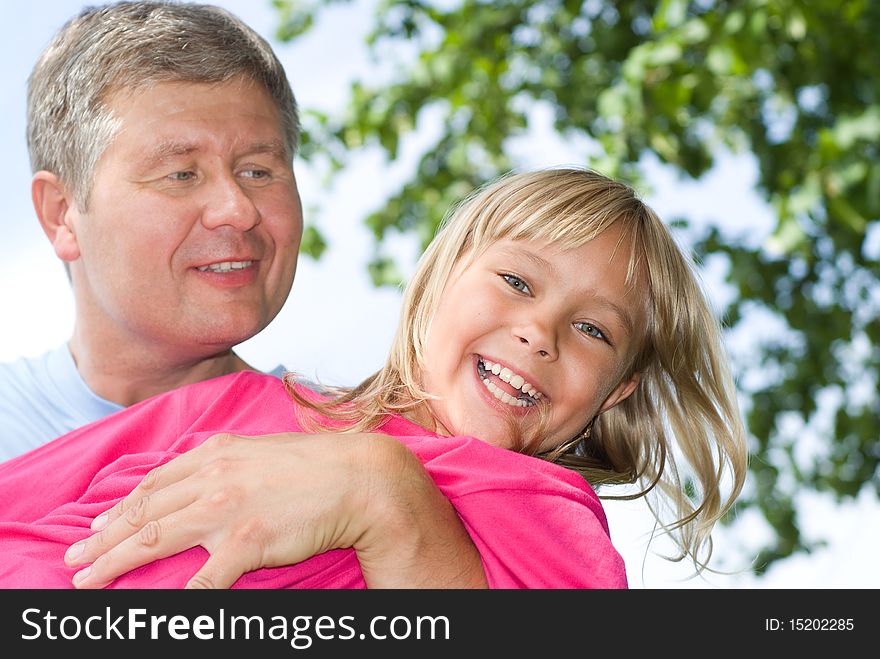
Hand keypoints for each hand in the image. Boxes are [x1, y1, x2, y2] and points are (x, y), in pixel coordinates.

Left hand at [64, 432, 486, 588]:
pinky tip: (156, 612)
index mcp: (219, 453)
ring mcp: (227, 510)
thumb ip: (231, 458)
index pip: (157, 482)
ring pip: (156, 539)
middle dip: (104, 535)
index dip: (123, 505)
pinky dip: (176, 599)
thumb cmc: (319, 464)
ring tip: (88, 578)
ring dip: (116, 562)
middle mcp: (214, 477)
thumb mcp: (265, 449)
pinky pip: (202, 580)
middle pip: (145, 510)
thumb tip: (206, 469)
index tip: (102, 521)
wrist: (361, 478)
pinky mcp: (246, 542)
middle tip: (75, 555)